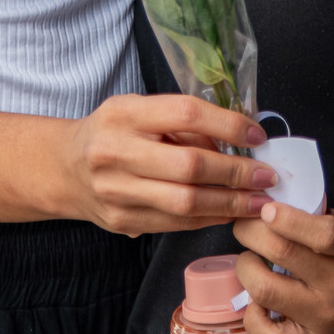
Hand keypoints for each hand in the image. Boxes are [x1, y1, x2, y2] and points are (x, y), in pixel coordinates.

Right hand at [54, 94, 274, 235]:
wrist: (66, 168)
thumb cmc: (113, 132)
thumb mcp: (139, 110)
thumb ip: (181, 124)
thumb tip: (237, 140)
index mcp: (123, 113)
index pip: (185, 114)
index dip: (227, 124)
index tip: (257, 135)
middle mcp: (115, 152)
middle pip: (190, 166)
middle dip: (237, 173)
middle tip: (267, 176)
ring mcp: (116, 192)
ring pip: (186, 202)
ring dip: (231, 203)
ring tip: (259, 201)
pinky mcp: (122, 221)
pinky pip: (177, 223)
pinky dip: (209, 218)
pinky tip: (230, 213)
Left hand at [233, 201, 333, 333]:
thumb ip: (308, 213)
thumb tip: (258, 204)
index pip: (324, 234)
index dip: (287, 219)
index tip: (266, 209)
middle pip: (283, 254)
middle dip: (251, 232)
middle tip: (245, 226)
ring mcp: (326, 316)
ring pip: (266, 290)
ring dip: (246, 267)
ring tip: (250, 259)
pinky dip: (252, 317)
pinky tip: (255, 300)